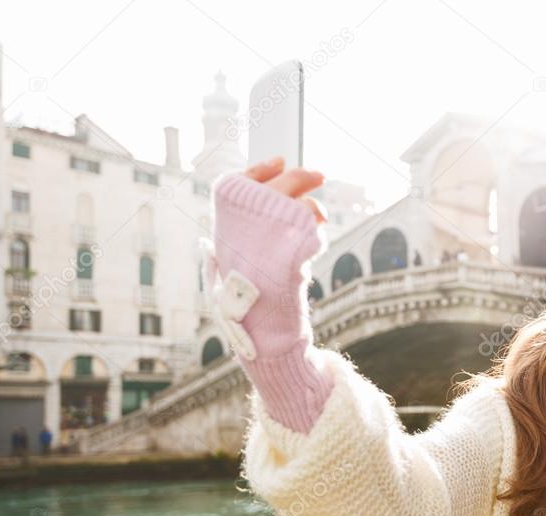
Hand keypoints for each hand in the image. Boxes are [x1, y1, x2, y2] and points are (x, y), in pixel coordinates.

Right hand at [201, 156, 327, 360]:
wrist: (261, 324)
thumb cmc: (244, 295)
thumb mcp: (232, 255)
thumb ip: (241, 226)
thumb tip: (254, 205)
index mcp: (225, 216)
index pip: (244, 179)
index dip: (264, 168)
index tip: (280, 160)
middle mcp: (248, 215)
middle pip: (283, 183)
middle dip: (304, 177)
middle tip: (319, 175)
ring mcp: (273, 226)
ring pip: (304, 205)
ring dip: (314, 211)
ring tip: (317, 223)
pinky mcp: (298, 240)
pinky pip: (313, 228)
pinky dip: (316, 235)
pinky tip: (311, 249)